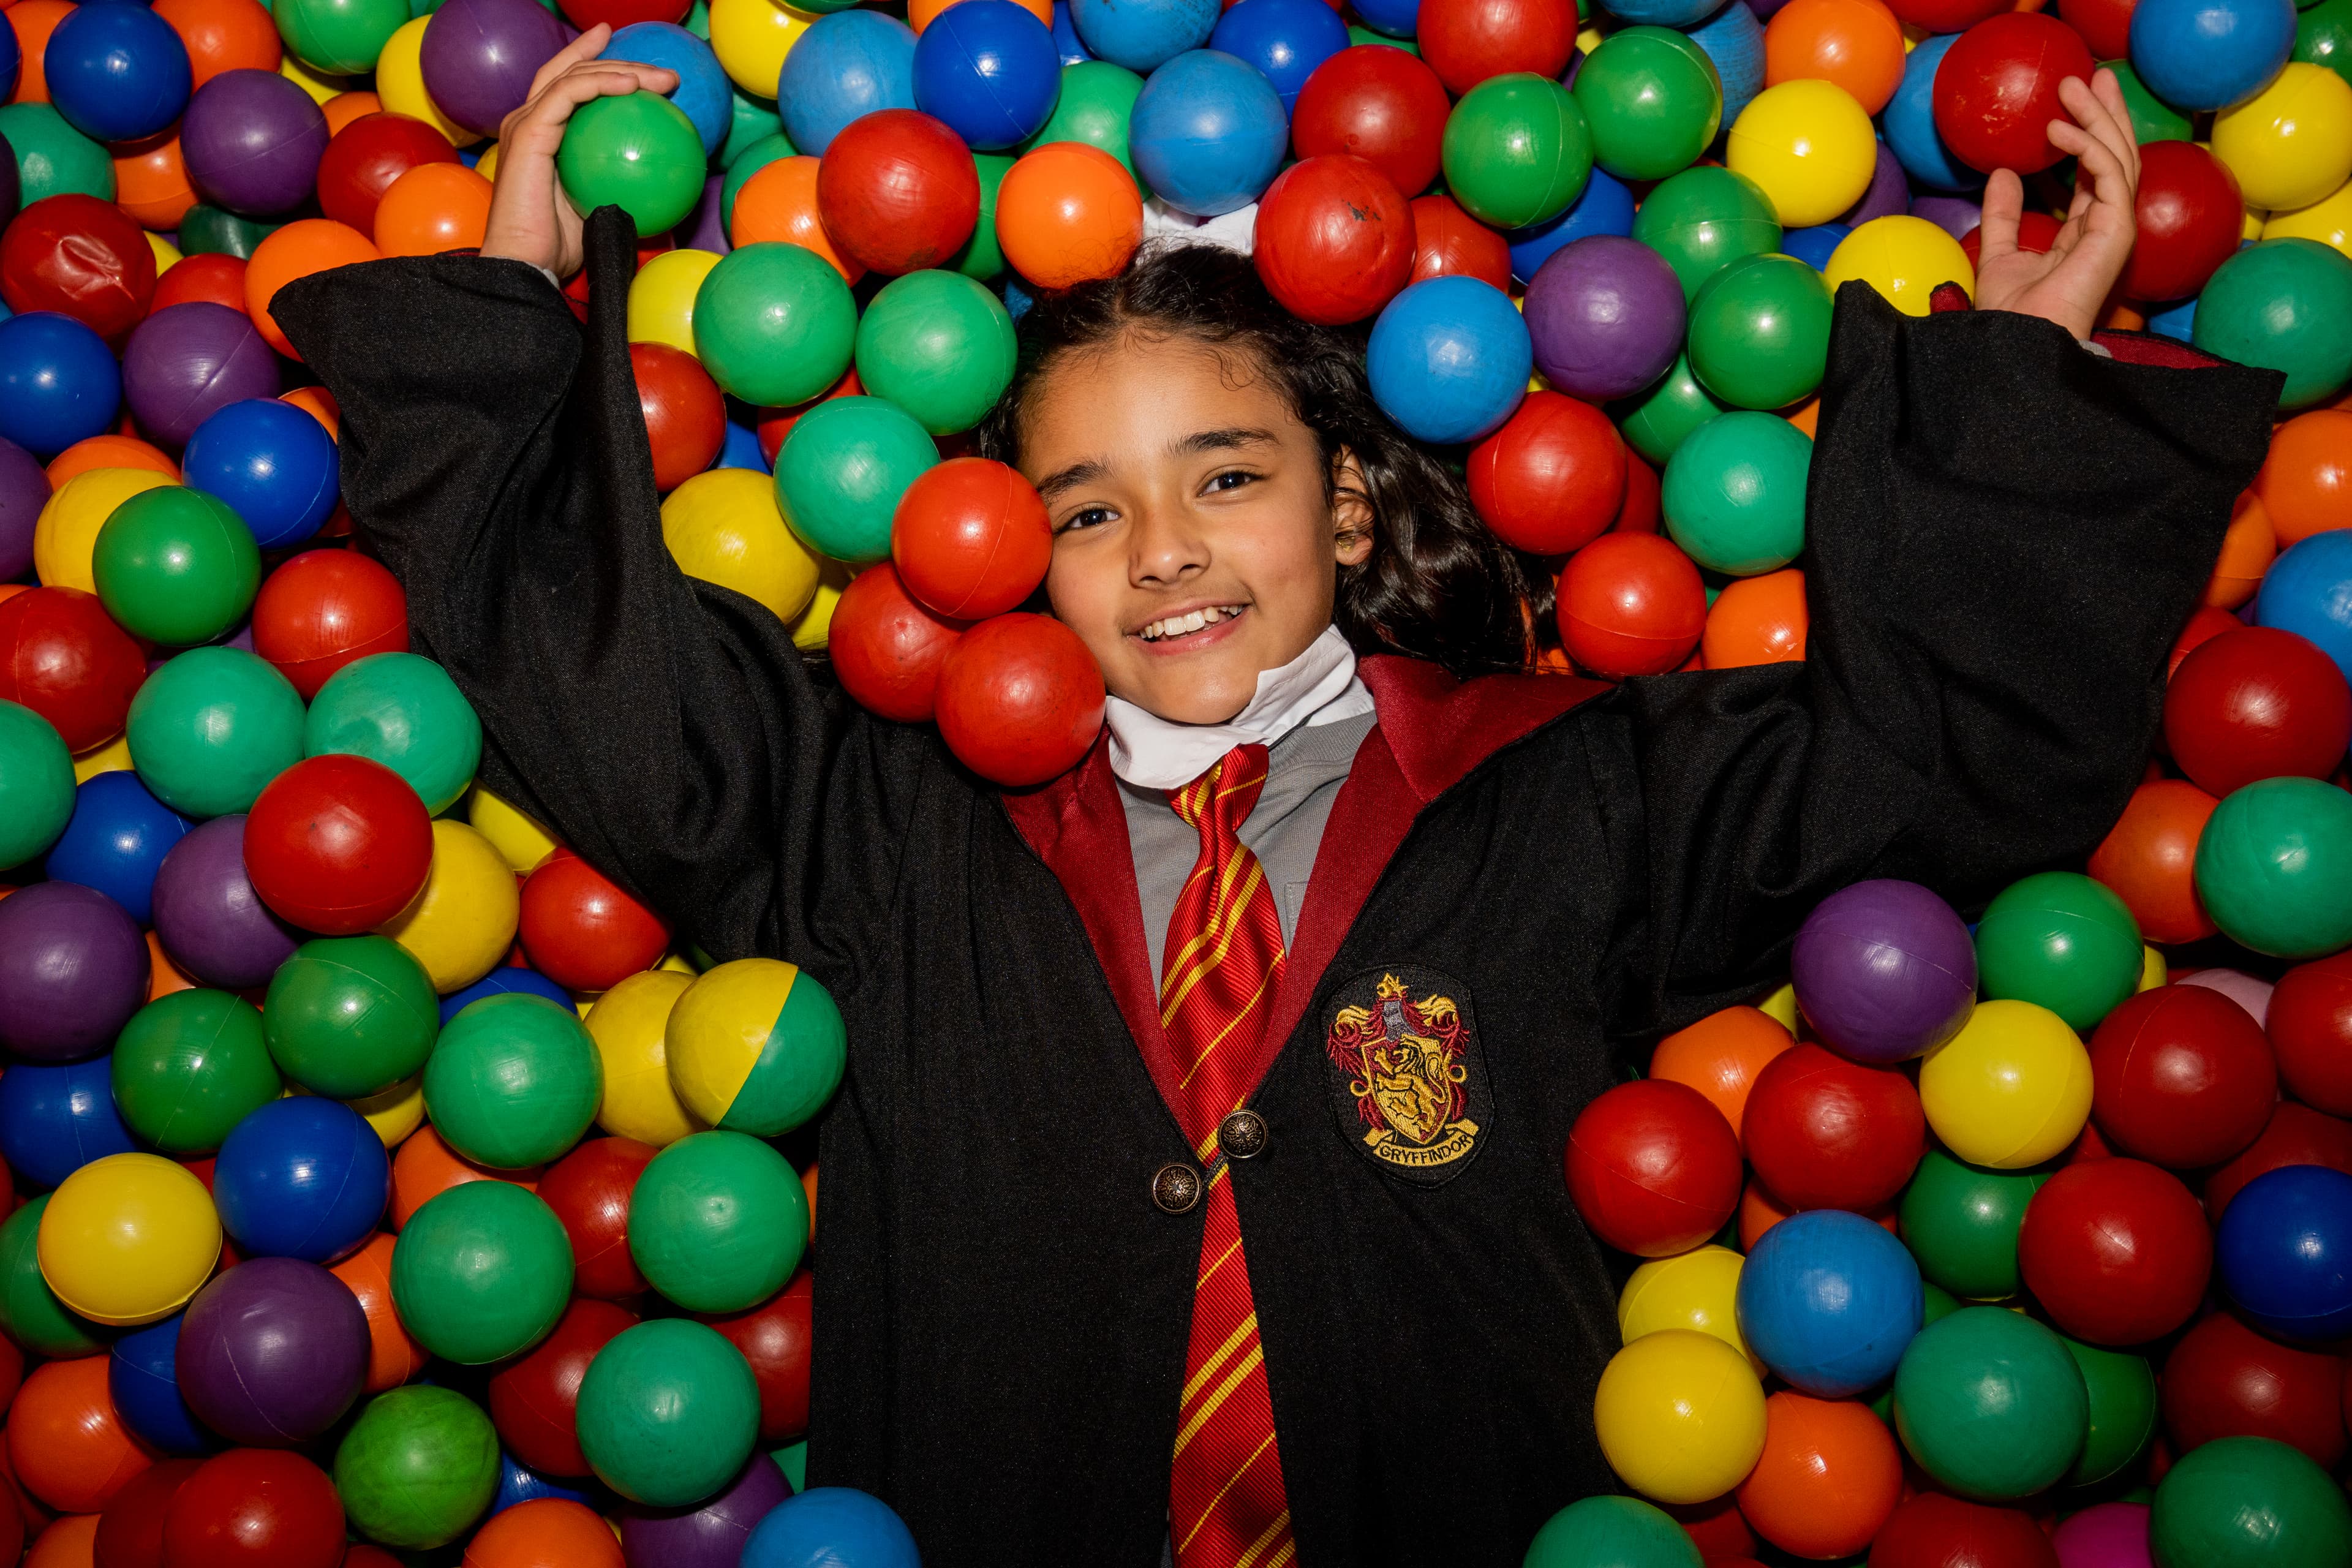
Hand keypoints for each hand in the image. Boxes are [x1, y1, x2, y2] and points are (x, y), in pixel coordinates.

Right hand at [481, 25, 678, 279]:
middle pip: (572, 72)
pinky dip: (600, 84)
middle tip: (663, 71)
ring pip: (573, 76)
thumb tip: (662, 180)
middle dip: (617, 60)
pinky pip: (567, 94)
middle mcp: (528, 120)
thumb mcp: (601, 208)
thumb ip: (619, 183)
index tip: (642, 67)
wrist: (528, 264)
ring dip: (621, 69)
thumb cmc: (561, 247)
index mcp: (542, 134)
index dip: (599, 65)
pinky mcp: (528, 132)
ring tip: (661, 77)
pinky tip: (633, 85)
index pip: (570, 87)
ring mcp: (525, 123)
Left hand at [1972, 70, 2141, 341]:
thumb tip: (2003, 172)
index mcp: (2083, 232)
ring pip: (2118, 158)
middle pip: (2114, 157)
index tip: (2071, 100)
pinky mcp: (2116, 231)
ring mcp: (2114, 228)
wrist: (2015, 344)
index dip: (2087, 132)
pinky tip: (2059, 129)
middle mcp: (2105, 226)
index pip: (2094, 172)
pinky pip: (2109, 175)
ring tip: (2073, 86)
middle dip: (2105, 113)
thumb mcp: (1997, 253)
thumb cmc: (2009, 315)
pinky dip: (2088, 147)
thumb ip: (2003, 215)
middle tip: (2090, 75)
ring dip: (2097, 117)